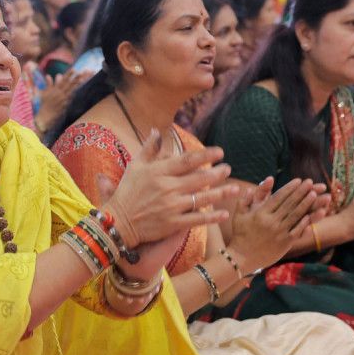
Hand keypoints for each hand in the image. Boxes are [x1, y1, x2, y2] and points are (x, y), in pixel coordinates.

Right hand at [35, 71, 87, 122]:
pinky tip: (81, 90)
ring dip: (77, 85)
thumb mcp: (45, 92)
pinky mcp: (66, 105)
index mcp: (55, 89)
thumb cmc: (44, 103)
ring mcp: (63, 99)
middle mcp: (60, 93)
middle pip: (69, 84)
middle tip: (82, 72)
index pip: (63, 80)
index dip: (69, 74)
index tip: (74, 69)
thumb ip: (48, 84)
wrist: (45, 115)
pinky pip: (72, 98)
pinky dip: (76, 94)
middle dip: (76, 78)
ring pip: (72, 90)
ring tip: (83, 79)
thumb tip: (48, 75)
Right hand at [101, 129, 238, 250]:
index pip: (187, 161)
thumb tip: (156, 131)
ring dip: (221, 193)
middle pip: (199, 178)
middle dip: (217, 173)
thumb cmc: (127, 192)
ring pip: (202, 198)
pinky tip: (224, 213)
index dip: (206, 155)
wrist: (118, 221)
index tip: (220, 152)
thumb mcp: (134, 166)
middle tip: (228, 168)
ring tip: (235, 188)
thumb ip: (149, 149)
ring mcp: (172, 207)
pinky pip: (197, 219)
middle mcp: (167, 188)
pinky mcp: (173, 224)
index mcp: (159, 172)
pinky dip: (212, 217)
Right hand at [228, 177, 319, 270]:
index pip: (278, 197)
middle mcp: (271, 222)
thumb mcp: (238, 215)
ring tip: (315, 194)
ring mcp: (279, 232)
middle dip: (301, 192)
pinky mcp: (285, 243)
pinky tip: (312, 214)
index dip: (289, 188)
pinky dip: (306, 222)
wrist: (243, 257)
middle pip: (289, 204)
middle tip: (310, 182)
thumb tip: (251, 188)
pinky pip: (298, 230)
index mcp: (261, 214)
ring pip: (296, 215)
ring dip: (307, 204)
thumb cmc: (240, 234)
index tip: (298, 180)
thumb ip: (244, 200)